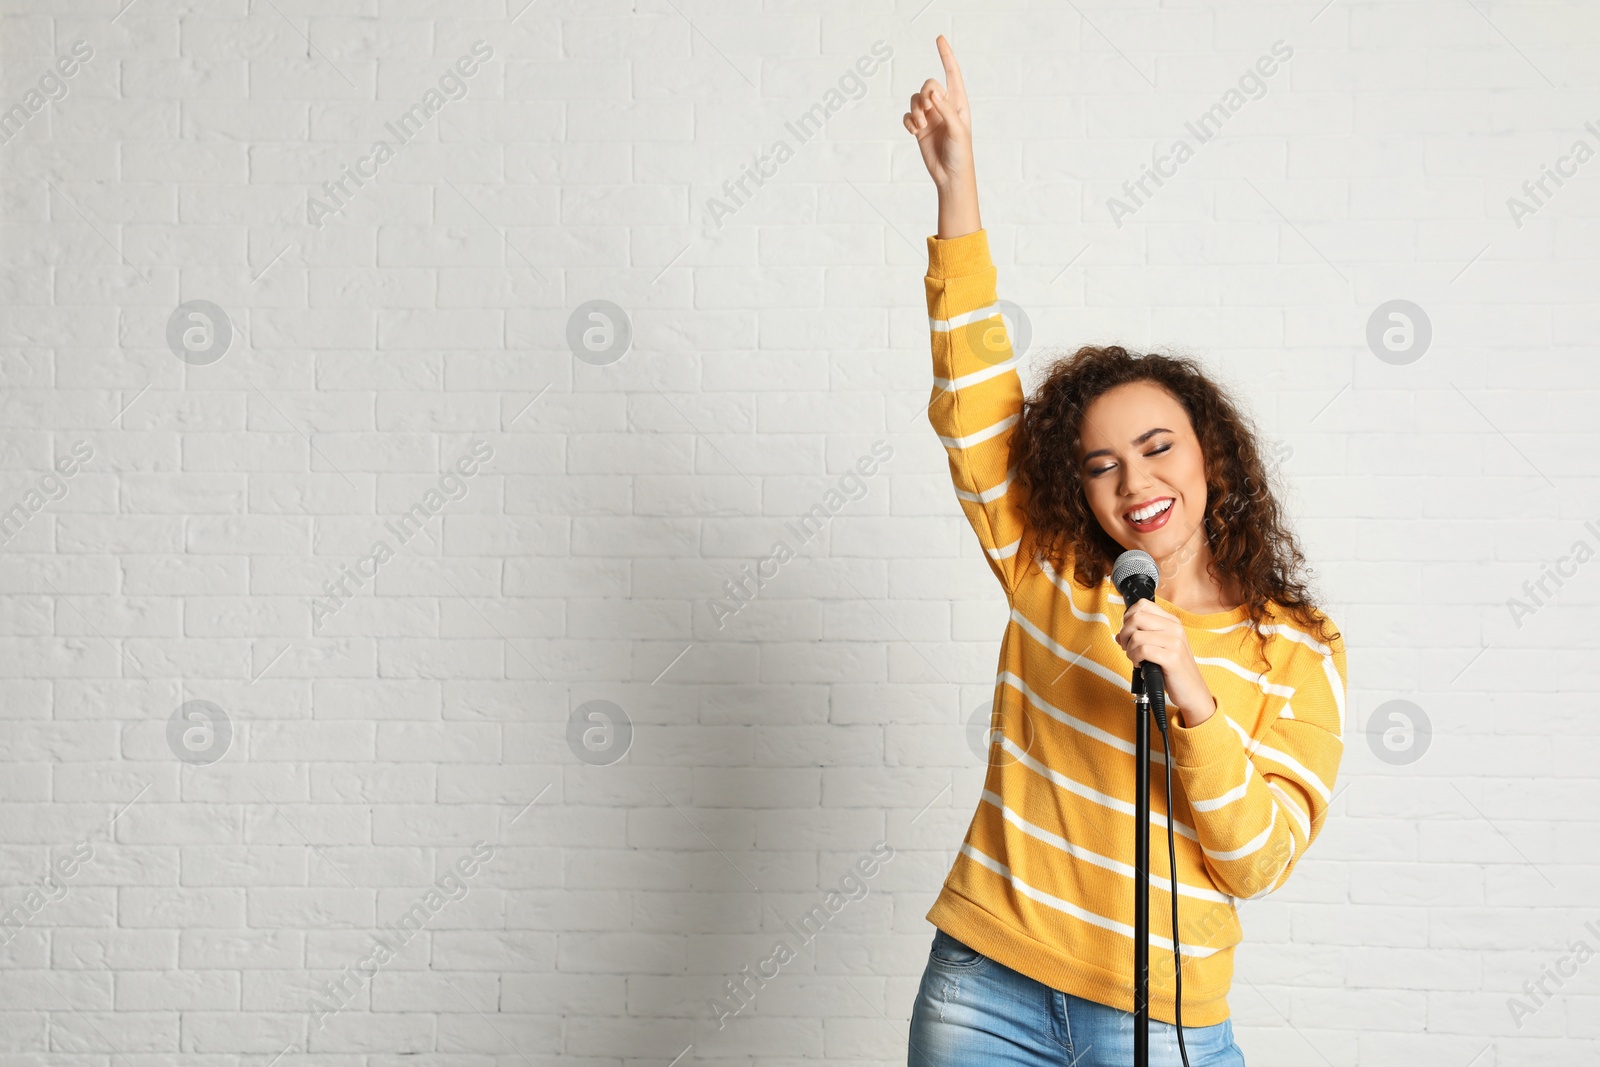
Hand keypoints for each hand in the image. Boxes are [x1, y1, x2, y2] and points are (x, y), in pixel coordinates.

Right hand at [903, 35, 972, 187]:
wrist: (950, 175)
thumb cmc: (961, 153)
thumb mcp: (958, 130)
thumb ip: (946, 109)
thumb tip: (933, 92)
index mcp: (958, 103)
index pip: (952, 74)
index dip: (946, 56)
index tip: (939, 38)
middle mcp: (944, 106)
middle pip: (929, 85)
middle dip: (925, 94)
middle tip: (927, 110)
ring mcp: (931, 117)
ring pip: (915, 100)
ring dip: (915, 111)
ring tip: (920, 126)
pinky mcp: (920, 128)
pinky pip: (908, 116)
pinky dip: (908, 122)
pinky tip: (914, 132)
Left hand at [1115, 599, 1216, 726]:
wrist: (1193, 692)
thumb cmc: (1173, 670)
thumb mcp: (1159, 648)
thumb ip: (1142, 636)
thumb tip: (1118, 635)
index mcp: (1172, 622)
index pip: (1142, 605)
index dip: (1128, 617)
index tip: (1128, 633)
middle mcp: (1175, 628)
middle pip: (1136, 617)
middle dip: (1125, 634)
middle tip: (1127, 648)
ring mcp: (1175, 642)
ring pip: (1136, 635)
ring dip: (1129, 650)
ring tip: (1137, 659)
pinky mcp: (1172, 657)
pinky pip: (1142, 650)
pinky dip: (1135, 658)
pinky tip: (1142, 665)